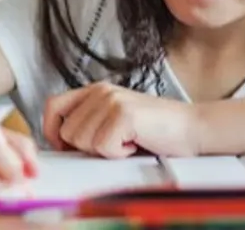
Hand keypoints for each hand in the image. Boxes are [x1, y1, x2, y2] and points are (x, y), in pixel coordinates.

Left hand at [42, 82, 200, 157]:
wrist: (192, 127)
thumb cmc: (156, 130)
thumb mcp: (115, 119)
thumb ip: (89, 122)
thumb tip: (59, 142)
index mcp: (96, 90)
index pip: (53, 106)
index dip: (51, 130)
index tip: (64, 147)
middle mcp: (101, 91)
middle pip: (67, 131)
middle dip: (87, 147)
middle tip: (115, 143)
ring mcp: (112, 101)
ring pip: (83, 141)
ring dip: (105, 150)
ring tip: (127, 141)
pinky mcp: (123, 115)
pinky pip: (104, 147)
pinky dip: (119, 154)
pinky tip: (136, 143)